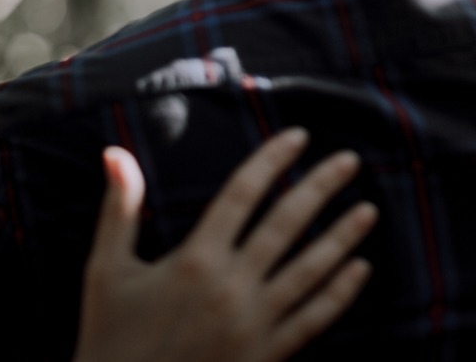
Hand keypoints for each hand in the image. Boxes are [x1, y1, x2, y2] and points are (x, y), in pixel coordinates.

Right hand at [74, 128, 377, 361]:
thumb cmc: (109, 337)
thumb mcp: (106, 270)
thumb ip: (119, 209)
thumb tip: (114, 150)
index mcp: (194, 259)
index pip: (242, 194)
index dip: (272, 161)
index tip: (299, 136)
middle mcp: (230, 286)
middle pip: (286, 224)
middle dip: (321, 187)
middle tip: (351, 160)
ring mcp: (253, 322)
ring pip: (310, 270)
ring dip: (343, 237)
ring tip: (369, 209)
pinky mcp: (267, 355)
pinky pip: (313, 319)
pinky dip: (340, 293)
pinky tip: (361, 269)